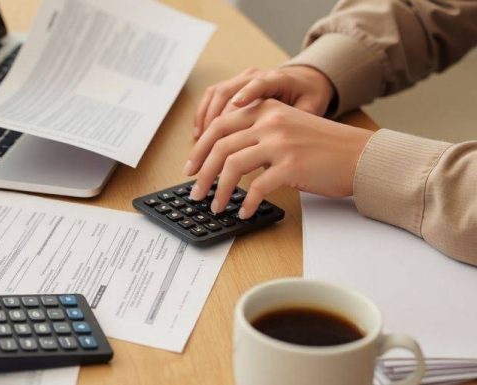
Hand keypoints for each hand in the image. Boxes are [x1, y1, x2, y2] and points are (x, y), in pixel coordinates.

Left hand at [183, 99, 372, 218]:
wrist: (359, 155)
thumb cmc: (322, 147)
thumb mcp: (287, 126)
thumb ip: (257, 133)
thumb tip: (224, 158)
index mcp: (265, 109)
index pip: (218, 125)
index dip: (199, 149)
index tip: (190, 168)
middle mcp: (270, 121)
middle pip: (220, 146)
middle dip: (201, 173)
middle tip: (195, 193)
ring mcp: (280, 143)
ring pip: (232, 166)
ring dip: (218, 191)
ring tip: (215, 206)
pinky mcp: (291, 166)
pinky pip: (257, 187)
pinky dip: (246, 203)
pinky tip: (244, 212)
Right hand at [193, 66, 334, 137]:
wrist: (302, 81)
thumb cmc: (307, 97)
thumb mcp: (312, 108)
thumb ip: (301, 124)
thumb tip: (286, 146)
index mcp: (277, 79)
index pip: (260, 84)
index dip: (248, 92)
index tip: (237, 104)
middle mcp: (255, 75)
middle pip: (228, 92)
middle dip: (216, 120)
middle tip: (209, 146)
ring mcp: (240, 79)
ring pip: (216, 95)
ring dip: (205, 121)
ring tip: (201, 145)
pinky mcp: (231, 85)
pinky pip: (211, 97)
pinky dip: (203, 115)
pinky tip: (199, 134)